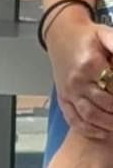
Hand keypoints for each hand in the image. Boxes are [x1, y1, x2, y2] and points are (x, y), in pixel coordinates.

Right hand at [47, 12, 112, 139]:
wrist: (61, 36)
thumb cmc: (86, 36)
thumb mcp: (106, 34)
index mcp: (89, 65)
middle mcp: (77, 81)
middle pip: (103, 105)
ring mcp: (68, 92)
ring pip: (89, 116)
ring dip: (107, 124)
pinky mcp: (63, 98)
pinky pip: (73, 119)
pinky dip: (88, 130)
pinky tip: (102, 132)